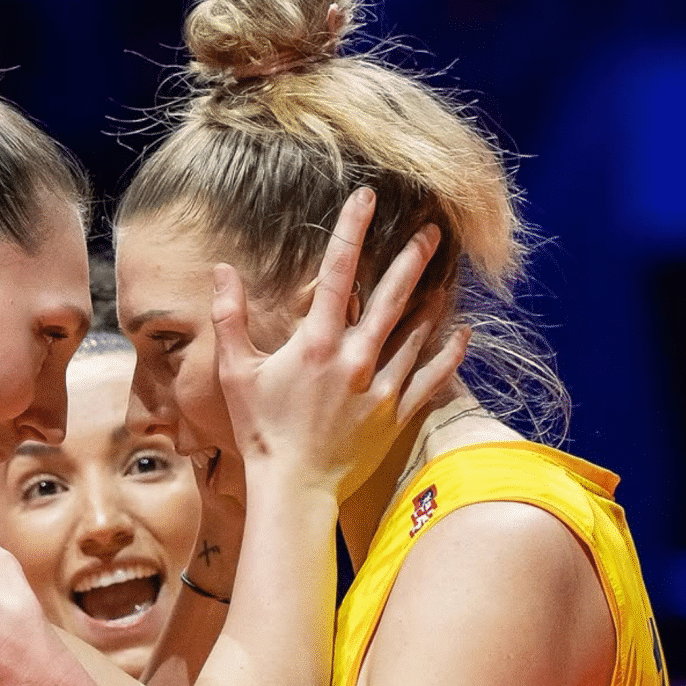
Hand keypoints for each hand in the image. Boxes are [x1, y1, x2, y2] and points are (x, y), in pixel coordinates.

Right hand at [212, 187, 468, 501]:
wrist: (293, 486)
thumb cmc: (259, 429)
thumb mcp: (235, 371)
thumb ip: (229, 318)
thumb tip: (222, 269)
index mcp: (315, 343)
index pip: (336, 273)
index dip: (352, 231)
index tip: (366, 198)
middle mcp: (354, 358)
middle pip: (391, 296)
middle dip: (412, 258)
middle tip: (433, 230)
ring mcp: (380, 386)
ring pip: (416, 332)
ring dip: (433, 298)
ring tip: (449, 271)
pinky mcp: (397, 413)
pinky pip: (431, 377)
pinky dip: (448, 353)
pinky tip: (463, 332)